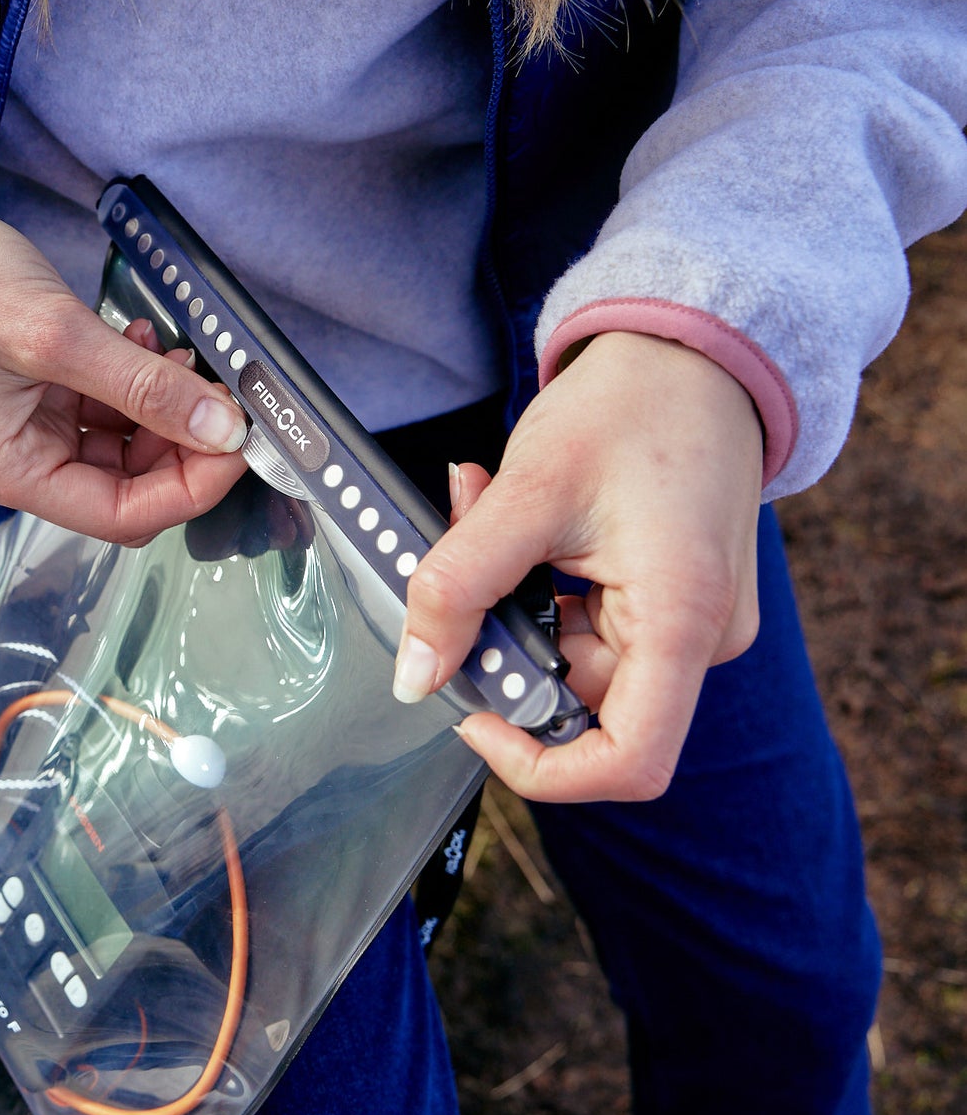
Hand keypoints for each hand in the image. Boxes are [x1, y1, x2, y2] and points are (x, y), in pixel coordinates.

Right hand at [0, 174, 250, 542]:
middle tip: (225, 398)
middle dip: (184, 448)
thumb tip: (220, 428)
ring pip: (127, 450)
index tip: (239, 444)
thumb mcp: (53, 332)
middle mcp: (18, 462)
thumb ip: (141, 385)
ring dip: (167, 412)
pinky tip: (147, 345)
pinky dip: (140, 384)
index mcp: (6, 469)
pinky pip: (110, 411)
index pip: (120, 516)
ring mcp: (30, 429)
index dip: (190, 488)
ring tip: (184, 361)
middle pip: (129, 488)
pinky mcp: (42, 395)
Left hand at [395, 331, 764, 801]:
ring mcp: (686, 623)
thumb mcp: (528, 491)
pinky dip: (532, 583)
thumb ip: (458, 586)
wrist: (695, 348)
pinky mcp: (666, 602)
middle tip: (454, 562)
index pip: (627, 762)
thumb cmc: (637, 404)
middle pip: (578, 702)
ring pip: (567, 657)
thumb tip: (415, 676)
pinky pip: (581, 624)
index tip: (474, 718)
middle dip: (499, 643)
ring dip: (506, 602)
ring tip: (482, 508)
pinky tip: (511, 515)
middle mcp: (699, 639)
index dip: (540, 766)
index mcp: (685, 622)